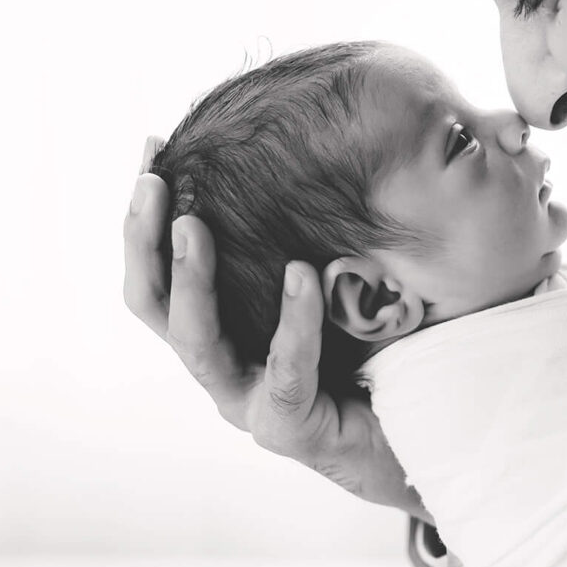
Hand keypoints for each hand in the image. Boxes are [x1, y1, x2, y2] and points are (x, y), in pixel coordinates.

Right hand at [123, 138, 424, 516]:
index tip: (151, 148)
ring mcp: (249, 403)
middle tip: (152, 180)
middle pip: (153, 306)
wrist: (423, 437)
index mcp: (221, 332)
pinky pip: (284, 374)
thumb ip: (321, 224)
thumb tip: (327, 129)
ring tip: (192, 223)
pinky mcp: (291, 430)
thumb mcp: (341, 279)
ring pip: (197, 343)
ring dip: (190, 279)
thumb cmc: (380, 352)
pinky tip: (300, 273)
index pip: (158, 273)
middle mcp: (222, 368)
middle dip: (143, 240)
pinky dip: (292, 321)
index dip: (143, 215)